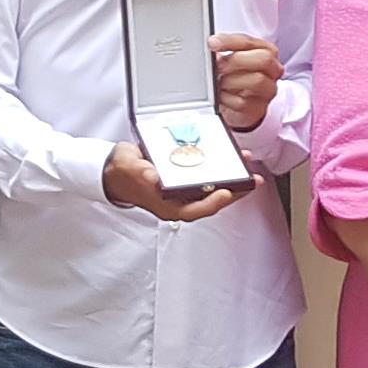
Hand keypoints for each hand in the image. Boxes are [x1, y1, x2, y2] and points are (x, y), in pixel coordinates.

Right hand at [103, 143, 246, 223]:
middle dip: (234, 190)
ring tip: (248, 167)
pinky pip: (208, 175)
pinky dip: (221, 167)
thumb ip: (142, 173)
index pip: (194, 210)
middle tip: (252, 181)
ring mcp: (183, 189)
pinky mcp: (186, 177)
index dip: (212, 204)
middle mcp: (178, 200)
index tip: (227, 193)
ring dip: (232, 178)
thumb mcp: (130, 169)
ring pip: (213, 188)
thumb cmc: (123, 172)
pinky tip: (231, 157)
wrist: (116, 168)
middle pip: (211, 199)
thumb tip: (154, 178)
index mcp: (166, 204)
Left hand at [210, 34, 281, 135]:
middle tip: (218, 66)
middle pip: (263, 59)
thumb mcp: (232, 59)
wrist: (239, 106)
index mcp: (266, 51)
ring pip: (257, 80)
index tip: (212, 43)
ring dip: (231, 80)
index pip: (249, 41)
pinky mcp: (258, 108)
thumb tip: (211, 47)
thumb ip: (224, 50)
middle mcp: (272, 70)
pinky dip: (227, 98)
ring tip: (219, 82)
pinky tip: (220, 96)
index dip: (229, 41)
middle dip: (236, 60)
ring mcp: (268, 90)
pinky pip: (243, 102)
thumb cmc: (236, 77)